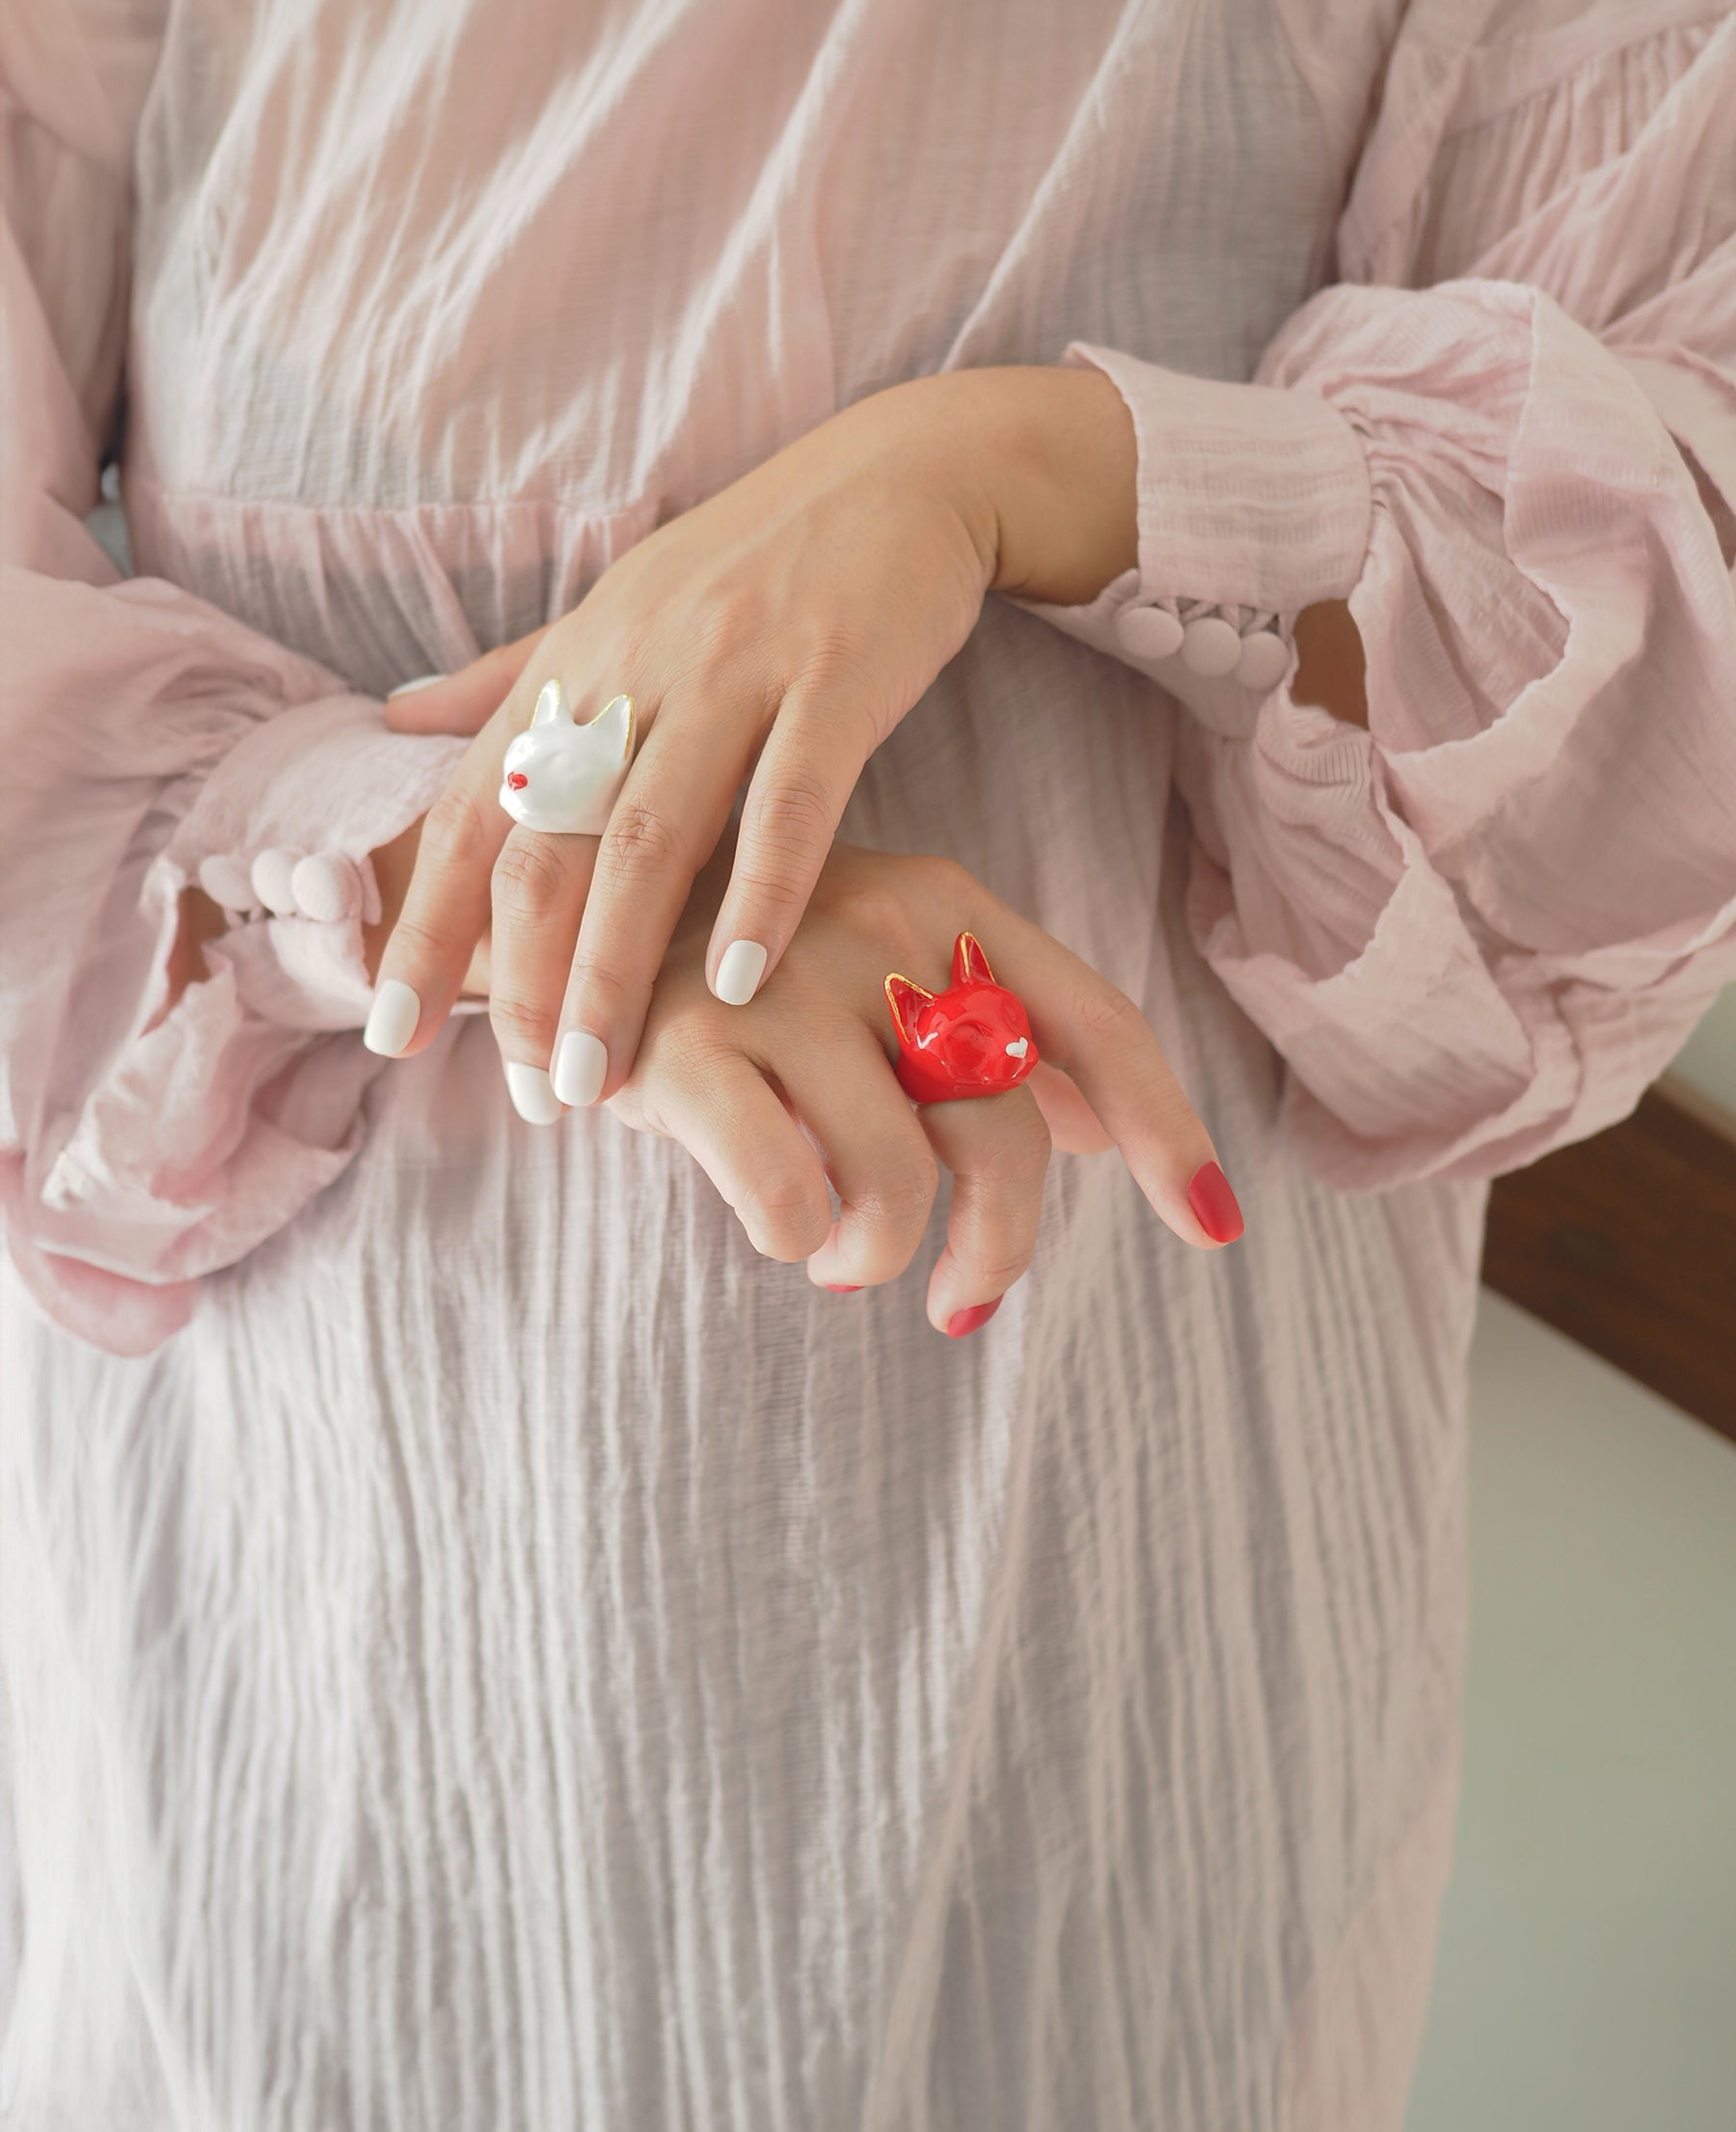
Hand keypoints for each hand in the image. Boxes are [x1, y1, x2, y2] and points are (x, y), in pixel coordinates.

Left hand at [375, 365, 1140, 1113]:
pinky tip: (738, 983)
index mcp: (574, 661)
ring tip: (600, 1073)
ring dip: (616, 965)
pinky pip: (791, 800)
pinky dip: (760, 895)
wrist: (900, 473)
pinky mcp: (835, 677)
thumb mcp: (615, 607)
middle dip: (523, 978)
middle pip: (548, 841)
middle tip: (526, 1092)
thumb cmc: (754, 561)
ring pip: (652, 836)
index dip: (423, 923)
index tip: (391, 1032)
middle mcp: (634, 665)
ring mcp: (736, 669)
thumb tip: (390, 718)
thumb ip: (508, 679)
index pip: (469, 809)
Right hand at [603, 837, 1241, 1333]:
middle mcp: (876, 925)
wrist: (555, 914)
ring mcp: (779, 978)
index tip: (1217, 1226)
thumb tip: (1104, 1132)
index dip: (1168, 1129)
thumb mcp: (875, 975)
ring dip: (882, 1255)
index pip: (1092, 1023)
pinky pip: (790, 1194)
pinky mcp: (684, 1044)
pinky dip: (799, 1237)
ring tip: (843, 1258)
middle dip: (999, 1246)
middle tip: (958, 1301)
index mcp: (943, 904)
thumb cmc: (739, 963)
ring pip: (902, 1177)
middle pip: (1008, 1130)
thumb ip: (986, 1039)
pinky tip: (777, 1227)